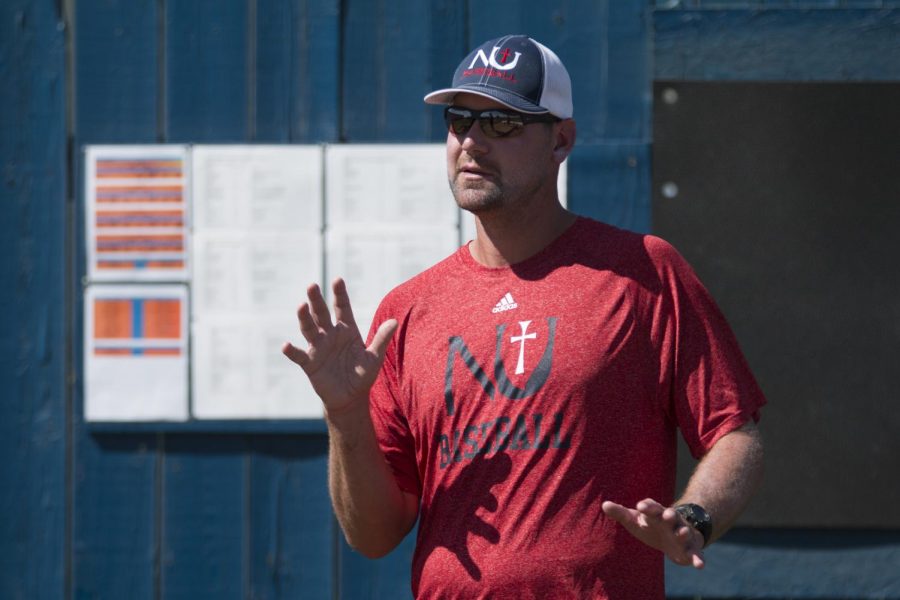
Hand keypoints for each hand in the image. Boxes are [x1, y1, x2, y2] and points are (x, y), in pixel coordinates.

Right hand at [282, 278, 397, 415]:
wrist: (350, 398)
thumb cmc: (363, 376)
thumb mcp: (374, 358)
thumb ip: (381, 339)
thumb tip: (395, 321)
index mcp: (347, 330)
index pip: (342, 308)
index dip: (340, 294)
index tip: (338, 280)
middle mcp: (330, 335)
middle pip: (322, 313)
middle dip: (317, 300)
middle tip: (312, 285)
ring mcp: (318, 347)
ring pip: (309, 329)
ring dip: (304, 318)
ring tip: (301, 306)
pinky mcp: (309, 363)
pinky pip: (299, 355)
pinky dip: (291, 351)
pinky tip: (285, 345)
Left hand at [602, 498, 704, 568]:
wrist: (674, 536)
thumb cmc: (651, 526)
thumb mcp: (635, 520)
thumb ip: (620, 513)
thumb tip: (604, 504)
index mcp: (656, 513)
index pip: (652, 506)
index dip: (647, 506)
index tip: (640, 506)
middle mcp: (671, 521)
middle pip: (670, 515)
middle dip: (669, 515)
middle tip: (666, 515)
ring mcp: (682, 533)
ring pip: (683, 532)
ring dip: (683, 532)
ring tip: (681, 533)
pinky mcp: (690, 548)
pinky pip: (696, 553)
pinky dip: (698, 558)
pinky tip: (700, 565)